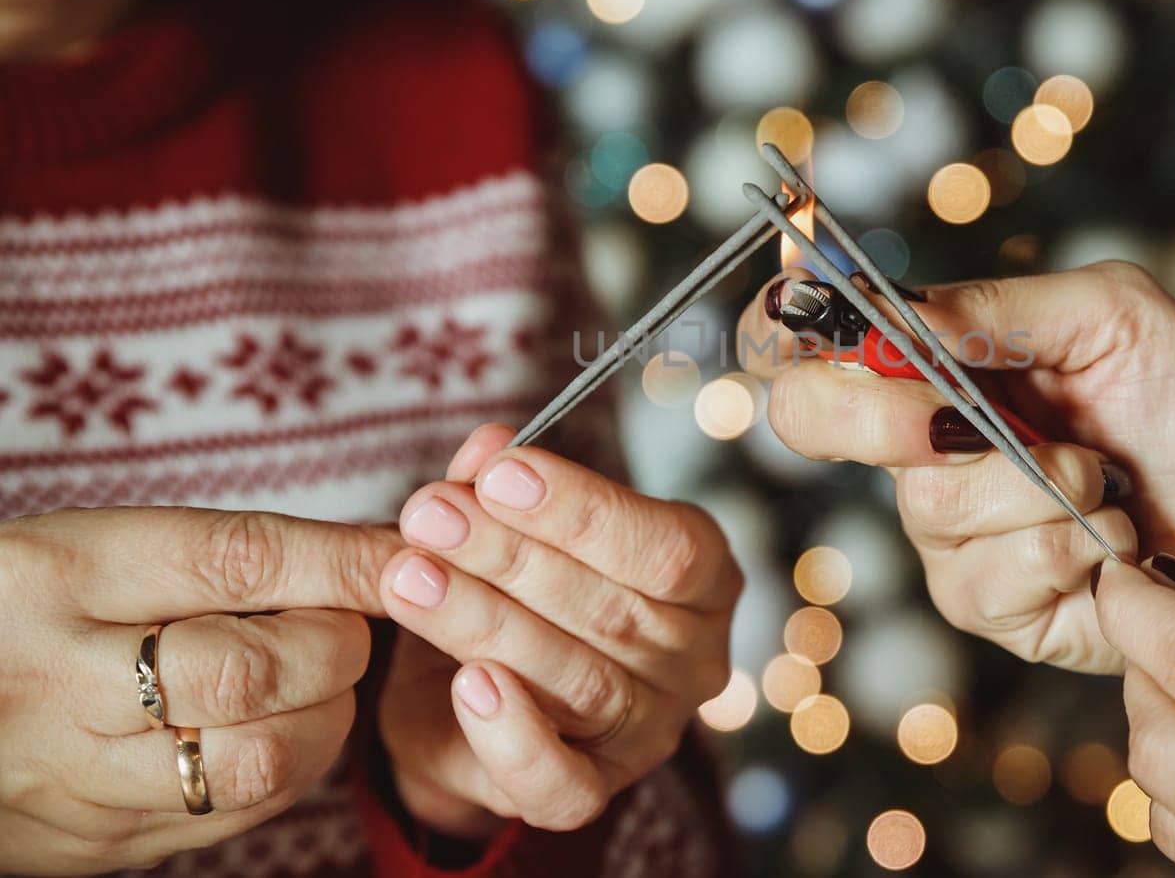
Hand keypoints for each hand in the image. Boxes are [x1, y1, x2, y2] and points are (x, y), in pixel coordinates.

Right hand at [0, 507, 399, 874]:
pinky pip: (235, 815)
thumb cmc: (27, 611)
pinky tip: (286, 729)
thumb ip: (219, 556)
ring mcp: (78, 777)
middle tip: (345, 623)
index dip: (339, 562)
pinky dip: (291, 768)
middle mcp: (62, 680)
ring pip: (256, 762)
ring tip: (318, 678)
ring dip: (325, 715)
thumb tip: (372, 556)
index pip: (234, 561)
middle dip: (334, 645)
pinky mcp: (99, 842)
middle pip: (252, 672)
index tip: (399, 556)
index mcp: (60, 576)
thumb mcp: (92, 549)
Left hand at [378, 425, 740, 836]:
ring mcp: (649, 733)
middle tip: (429, 514)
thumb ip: (504, 484)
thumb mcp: (513, 522)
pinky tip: (464, 684)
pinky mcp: (593, 790)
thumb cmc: (520, 586)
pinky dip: (512, 736)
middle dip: (510, 557)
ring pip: (580, 684)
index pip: (668, 547)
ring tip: (407, 576)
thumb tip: (486, 446)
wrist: (470, 690)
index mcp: (704, 579)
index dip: (584, 509)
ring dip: (484, 623)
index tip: (500, 473)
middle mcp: (694, 661)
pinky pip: (562, 784)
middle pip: (614, 611)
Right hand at [737, 263, 1174, 671]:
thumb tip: (890, 313)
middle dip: (903, 420)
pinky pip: (982, 580)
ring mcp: (951, 530)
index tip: (807, 334)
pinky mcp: (989, 606)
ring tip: (1111, 487)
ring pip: (929, 506)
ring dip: (1039, 493)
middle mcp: (925, 442)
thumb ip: (996, 309)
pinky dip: (1062, 556)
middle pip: (819, 421)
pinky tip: (1113, 548)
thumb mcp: (1113, 318)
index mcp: (940, 360)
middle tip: (983, 421)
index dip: (779, 331)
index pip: (811, 340)